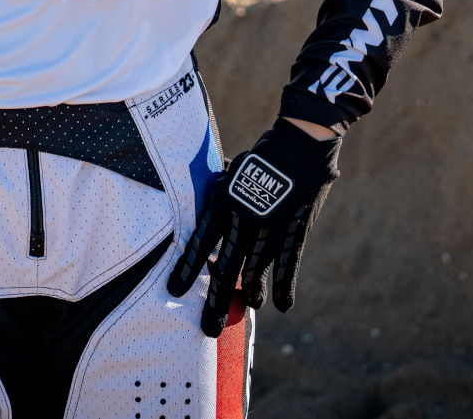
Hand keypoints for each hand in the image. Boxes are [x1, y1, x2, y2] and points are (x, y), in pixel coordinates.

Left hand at [167, 117, 337, 335]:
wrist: (298, 144)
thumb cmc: (262, 155)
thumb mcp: (232, 173)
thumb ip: (221, 197)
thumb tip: (205, 207)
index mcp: (223, 204)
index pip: (199, 243)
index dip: (188, 269)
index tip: (174, 291)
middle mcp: (242, 220)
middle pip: (225, 269)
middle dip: (215, 302)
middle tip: (209, 328)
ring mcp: (270, 227)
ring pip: (255, 273)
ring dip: (251, 294)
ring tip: (249, 305)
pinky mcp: (295, 230)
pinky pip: (287, 265)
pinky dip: (285, 286)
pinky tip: (283, 304)